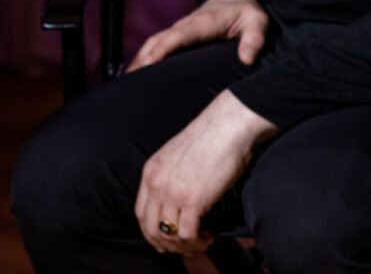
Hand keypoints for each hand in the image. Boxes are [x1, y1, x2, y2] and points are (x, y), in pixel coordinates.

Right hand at [127, 0, 268, 70]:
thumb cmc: (246, 14)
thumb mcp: (258, 22)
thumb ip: (255, 38)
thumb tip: (247, 58)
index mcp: (205, 23)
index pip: (180, 35)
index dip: (164, 47)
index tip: (150, 62)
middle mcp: (187, 25)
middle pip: (159, 40)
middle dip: (143, 58)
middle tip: (129, 84)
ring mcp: (179, 30)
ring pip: (153, 43)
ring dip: (138, 60)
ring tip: (125, 85)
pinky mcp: (177, 36)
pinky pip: (156, 46)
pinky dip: (143, 58)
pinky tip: (134, 76)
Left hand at [135, 89, 277, 254]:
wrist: (228, 124)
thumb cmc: (211, 135)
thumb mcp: (177, 154)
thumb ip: (170, 175)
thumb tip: (176, 199)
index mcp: (151, 170)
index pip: (141, 213)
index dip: (151, 231)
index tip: (165, 239)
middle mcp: (157, 183)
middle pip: (151, 228)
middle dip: (166, 244)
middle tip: (183, 248)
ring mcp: (173, 193)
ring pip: (169, 235)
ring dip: (184, 245)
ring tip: (200, 242)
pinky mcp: (193, 200)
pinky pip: (188, 234)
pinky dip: (197, 242)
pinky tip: (207, 237)